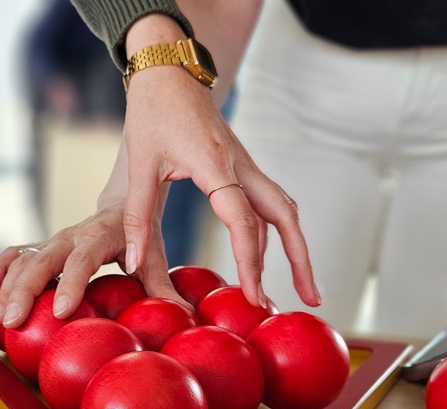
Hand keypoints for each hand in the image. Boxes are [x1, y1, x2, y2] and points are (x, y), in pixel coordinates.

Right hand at [0, 174, 184, 328]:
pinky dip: (0, 267)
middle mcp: (72, 235)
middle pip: (42, 260)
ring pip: (24, 259)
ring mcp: (54, 240)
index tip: (59, 311)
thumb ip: (164, 286)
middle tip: (12, 321)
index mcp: (101, 236)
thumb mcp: (155, 255)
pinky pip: (16, 253)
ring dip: (7, 287)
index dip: (70, 283)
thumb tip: (184, 316)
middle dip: (24, 291)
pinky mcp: (42, 244)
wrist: (122, 202)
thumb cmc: (140, 232)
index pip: (83, 259)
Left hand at [120, 65, 319, 309]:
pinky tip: (275, 256)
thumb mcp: (138, 163)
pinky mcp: (244, 165)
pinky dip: (277, 232)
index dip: (250, 261)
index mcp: (216, 165)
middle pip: (285, 217)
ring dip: (296, 248)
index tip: (253, 295)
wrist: (169, 70)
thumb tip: (134, 264)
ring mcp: (247, 165)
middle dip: (301, 260)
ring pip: (283, 211)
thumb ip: (137, 216)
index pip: (244, 221)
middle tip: (312, 299)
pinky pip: (269, 203)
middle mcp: (241, 165)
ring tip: (305, 287)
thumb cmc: (152, 112)